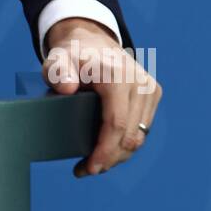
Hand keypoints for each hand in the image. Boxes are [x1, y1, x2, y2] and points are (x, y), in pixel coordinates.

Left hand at [41, 17, 161, 177]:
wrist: (92, 40)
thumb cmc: (72, 54)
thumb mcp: (57, 60)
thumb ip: (57, 72)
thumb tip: (67, 88)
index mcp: (117, 76)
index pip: (116, 124)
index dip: (105, 151)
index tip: (90, 167)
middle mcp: (139, 83)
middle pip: (130, 135)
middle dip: (109, 159)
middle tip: (85, 170)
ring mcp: (149, 89)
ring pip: (139, 136)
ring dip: (118, 155)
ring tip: (94, 164)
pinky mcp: (153, 94)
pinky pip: (142, 128)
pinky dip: (127, 143)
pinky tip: (109, 152)